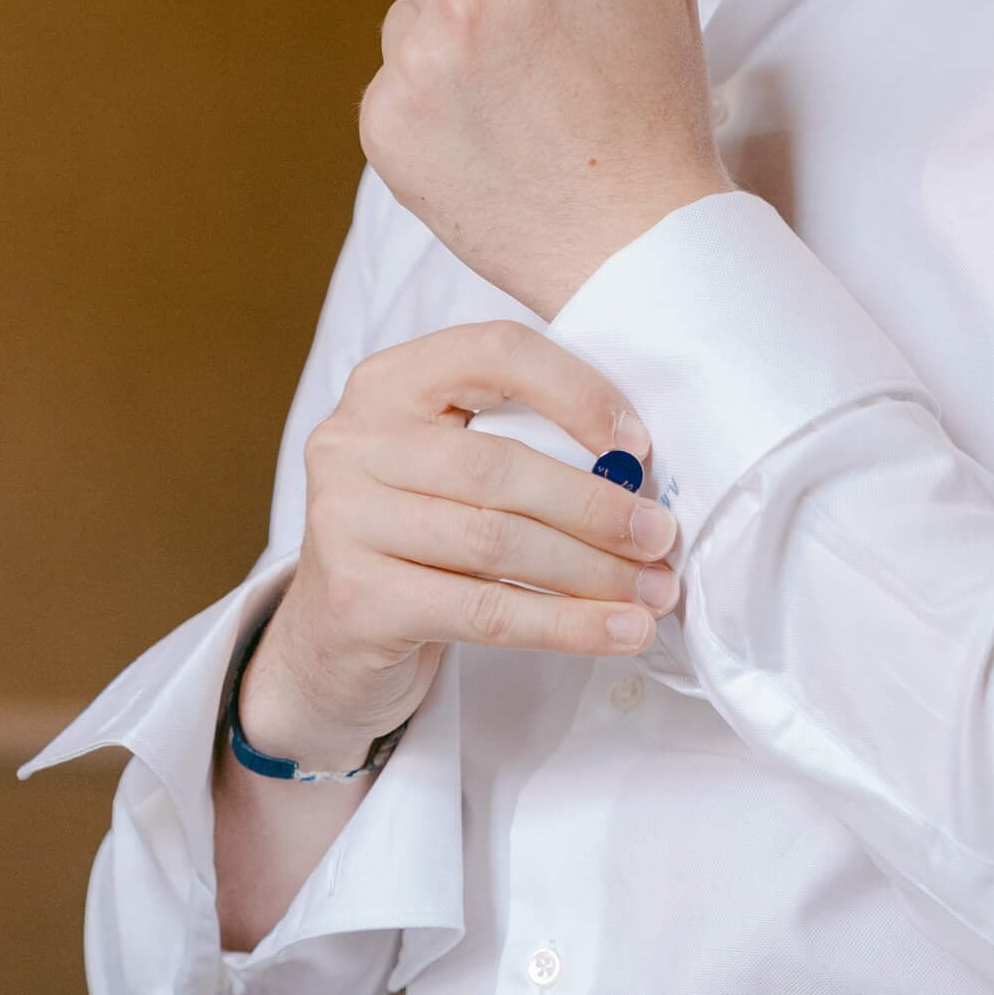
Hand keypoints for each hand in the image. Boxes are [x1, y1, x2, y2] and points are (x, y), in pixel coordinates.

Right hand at [240, 321, 681, 766]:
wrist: (332, 640)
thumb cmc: (418, 541)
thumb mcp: (453, 471)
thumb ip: (524, 449)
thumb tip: (641, 478)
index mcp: (388, 383)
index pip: (496, 354)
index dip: (577, 392)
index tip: (639, 445)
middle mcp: (354, 442)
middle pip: (500, 465)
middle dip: (596, 506)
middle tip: (660, 538)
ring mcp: (344, 520)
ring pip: (498, 542)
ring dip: (593, 572)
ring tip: (653, 594)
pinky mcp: (356, 599)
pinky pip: (484, 611)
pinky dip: (564, 625)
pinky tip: (617, 632)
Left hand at [358, 0, 731, 318]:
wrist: (636, 239)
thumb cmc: (657, 104)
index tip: (553, 7)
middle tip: (527, 51)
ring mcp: (414, 67)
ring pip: (401, 16)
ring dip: (442, 43)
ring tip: (512, 101)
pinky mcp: (385, 128)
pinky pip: (387, 84)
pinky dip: (426, 108)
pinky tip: (484, 140)